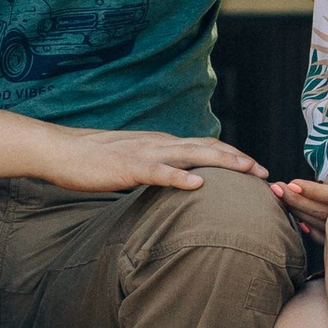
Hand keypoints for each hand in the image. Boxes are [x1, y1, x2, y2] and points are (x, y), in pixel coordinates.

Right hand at [33, 125, 263, 194]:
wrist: (61, 152)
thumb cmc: (95, 162)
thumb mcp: (135, 164)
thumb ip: (158, 169)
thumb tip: (180, 183)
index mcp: (162, 144)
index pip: (205, 146)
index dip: (233, 156)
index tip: (256, 170)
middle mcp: (159, 143)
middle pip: (207, 147)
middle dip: (239, 160)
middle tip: (265, 173)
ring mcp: (145, 153)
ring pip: (190, 154)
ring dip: (221, 163)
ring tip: (246, 171)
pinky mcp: (128, 166)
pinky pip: (158, 172)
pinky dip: (179, 177)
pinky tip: (197, 184)